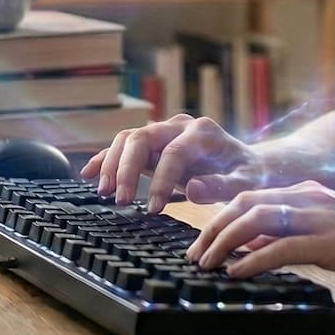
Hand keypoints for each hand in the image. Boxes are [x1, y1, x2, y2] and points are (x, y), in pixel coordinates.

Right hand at [79, 114, 265, 211]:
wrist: (246, 164)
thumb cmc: (246, 175)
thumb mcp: (245, 183)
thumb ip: (222, 186)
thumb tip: (193, 190)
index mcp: (203, 132)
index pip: (174, 152)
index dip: (161, 181)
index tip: (154, 209)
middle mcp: (179, 125)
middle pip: (142, 138)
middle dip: (128, 169)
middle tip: (123, 201)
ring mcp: (164, 132)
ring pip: (128, 138)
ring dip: (113, 164)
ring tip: (106, 193)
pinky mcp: (153, 143)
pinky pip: (124, 146)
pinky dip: (106, 158)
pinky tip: (88, 175)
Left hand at [184, 182, 334, 298]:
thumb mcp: (330, 237)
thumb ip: (294, 237)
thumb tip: (256, 249)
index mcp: (310, 194)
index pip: (251, 197)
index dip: (220, 217)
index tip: (202, 241)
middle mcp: (311, 198)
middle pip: (245, 203)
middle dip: (212, 227)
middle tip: (194, 255)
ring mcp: (321, 217)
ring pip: (256, 220)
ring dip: (224, 242)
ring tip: (206, 265)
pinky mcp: (331, 242)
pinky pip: (281, 246)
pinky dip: (252, 259)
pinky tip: (235, 273)